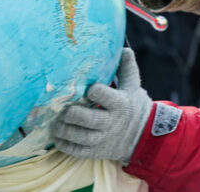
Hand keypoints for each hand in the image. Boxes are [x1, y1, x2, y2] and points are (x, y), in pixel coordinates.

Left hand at [52, 48, 151, 163]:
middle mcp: (110, 123)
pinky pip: (77, 151)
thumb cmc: (134, 107)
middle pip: (88, 119)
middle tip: (63, 107)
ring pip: (79, 136)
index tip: (87, 88)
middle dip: (72, 113)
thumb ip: (127, 68)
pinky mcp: (96, 152)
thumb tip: (124, 48)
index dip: (93, 91)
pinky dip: (64, 144)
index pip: (103, 96)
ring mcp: (103, 139)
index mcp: (119, 104)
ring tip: (56, 121)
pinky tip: (57, 136)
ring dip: (64, 129)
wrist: (143, 138)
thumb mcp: (133, 87)